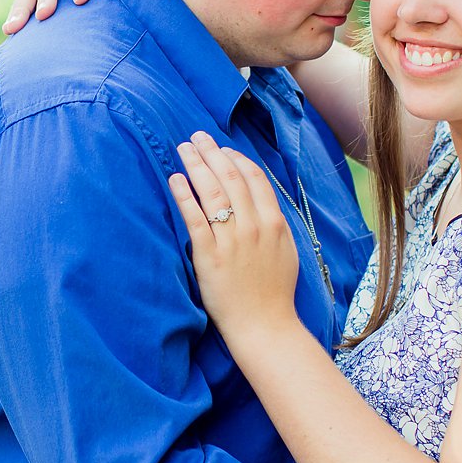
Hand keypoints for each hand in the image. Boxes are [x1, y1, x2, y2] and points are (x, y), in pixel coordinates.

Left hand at [168, 132, 300, 338]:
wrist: (265, 326)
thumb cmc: (275, 293)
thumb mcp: (286, 251)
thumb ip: (274, 225)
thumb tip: (263, 203)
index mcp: (274, 223)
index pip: (254, 178)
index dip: (237, 159)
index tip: (223, 149)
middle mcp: (253, 226)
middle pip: (231, 177)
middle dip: (212, 152)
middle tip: (197, 137)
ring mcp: (231, 240)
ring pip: (212, 191)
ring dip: (196, 165)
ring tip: (183, 149)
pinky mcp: (209, 256)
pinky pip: (194, 218)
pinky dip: (184, 195)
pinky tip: (175, 179)